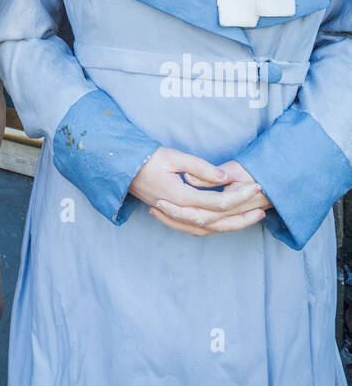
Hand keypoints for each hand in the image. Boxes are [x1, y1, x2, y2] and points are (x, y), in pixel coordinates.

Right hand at [129, 147, 267, 236]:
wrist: (122, 169)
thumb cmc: (146, 159)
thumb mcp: (173, 157)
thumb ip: (200, 168)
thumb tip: (225, 179)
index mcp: (180, 196)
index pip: (218, 202)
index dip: (239, 195)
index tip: (255, 186)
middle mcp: (179, 211)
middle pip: (217, 222)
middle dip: (242, 216)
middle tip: (262, 209)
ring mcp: (175, 216)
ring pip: (209, 229)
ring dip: (232, 226)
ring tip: (251, 218)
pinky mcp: (172, 216)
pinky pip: (197, 229)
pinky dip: (215, 228)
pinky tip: (226, 223)